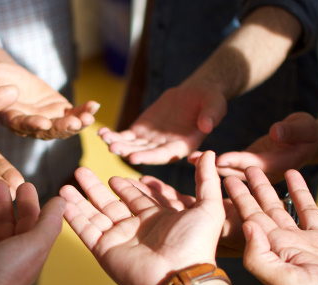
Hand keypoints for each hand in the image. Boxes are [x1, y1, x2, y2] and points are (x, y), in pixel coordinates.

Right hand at [0, 62, 98, 139]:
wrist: (9, 77)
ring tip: (89, 117)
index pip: (23, 125)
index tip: (43, 122)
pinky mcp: (60, 111)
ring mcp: (48, 120)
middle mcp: (31, 125)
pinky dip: (85, 110)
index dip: (33, 124)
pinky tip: (95, 105)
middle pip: (47, 130)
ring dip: (77, 123)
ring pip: (64, 126)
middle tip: (74, 123)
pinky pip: (74, 113)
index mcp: (12, 119)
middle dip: (61, 127)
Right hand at [0, 181, 63, 284]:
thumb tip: (62, 201)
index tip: (25, 184)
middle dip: (1, 202)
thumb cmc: (5, 273)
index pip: (28, 224)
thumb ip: (49, 222)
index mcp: (23, 255)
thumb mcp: (35, 244)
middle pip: (2, 223)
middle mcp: (0, 257)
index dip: (28, 204)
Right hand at [59, 151, 223, 284]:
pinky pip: (86, 230)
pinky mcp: (105, 251)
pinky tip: (63, 202)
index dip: (126, 187)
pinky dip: (73, 217)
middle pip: (110, 204)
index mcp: (159, 219)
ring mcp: (119, 240)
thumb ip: (206, 180)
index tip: (114, 176)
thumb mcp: (208, 207)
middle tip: (81, 171)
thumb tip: (211, 153)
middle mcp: (136, 229)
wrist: (179, 276)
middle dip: (95, 188)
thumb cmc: (196, 244)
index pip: (138, 198)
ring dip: (80, 200)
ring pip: (94, 215)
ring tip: (65, 184)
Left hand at [98, 84, 226, 164]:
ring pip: (131, 146)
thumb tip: (207, 125)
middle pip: (144, 152)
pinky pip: (125, 136)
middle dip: (128, 151)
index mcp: (182, 146)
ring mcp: (151, 141)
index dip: (148, 157)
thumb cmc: (210, 100)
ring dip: (118, 143)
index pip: (163, 155)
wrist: (195, 94)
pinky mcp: (141, 132)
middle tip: (113, 148)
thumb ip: (212, 115)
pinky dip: (114, 135)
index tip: (133, 157)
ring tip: (105, 138)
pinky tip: (102, 132)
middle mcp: (164, 148)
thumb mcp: (215, 104)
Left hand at [191, 112, 317, 182]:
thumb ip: (291, 130)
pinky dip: (213, 163)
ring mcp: (257, 174)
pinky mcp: (248, 169)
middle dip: (216, 167)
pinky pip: (229, 167)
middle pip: (239, 172)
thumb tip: (276, 132)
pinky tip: (195, 158)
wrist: (307, 140)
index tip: (220, 159)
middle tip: (195, 160)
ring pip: (231, 171)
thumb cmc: (307, 131)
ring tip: (190, 158)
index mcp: (281, 165)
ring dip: (210, 166)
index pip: (257, 164)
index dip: (238, 161)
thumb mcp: (305, 127)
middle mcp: (266, 175)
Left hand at [224, 167, 317, 284]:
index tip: (228, 179)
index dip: (241, 198)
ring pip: (308, 207)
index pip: (254, 218)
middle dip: (261, 188)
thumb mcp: (281, 279)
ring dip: (299, 189)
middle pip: (275, 208)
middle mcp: (297, 243)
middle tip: (250, 167)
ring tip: (289, 170)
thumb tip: (247, 225)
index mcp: (279, 249)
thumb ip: (259, 255)